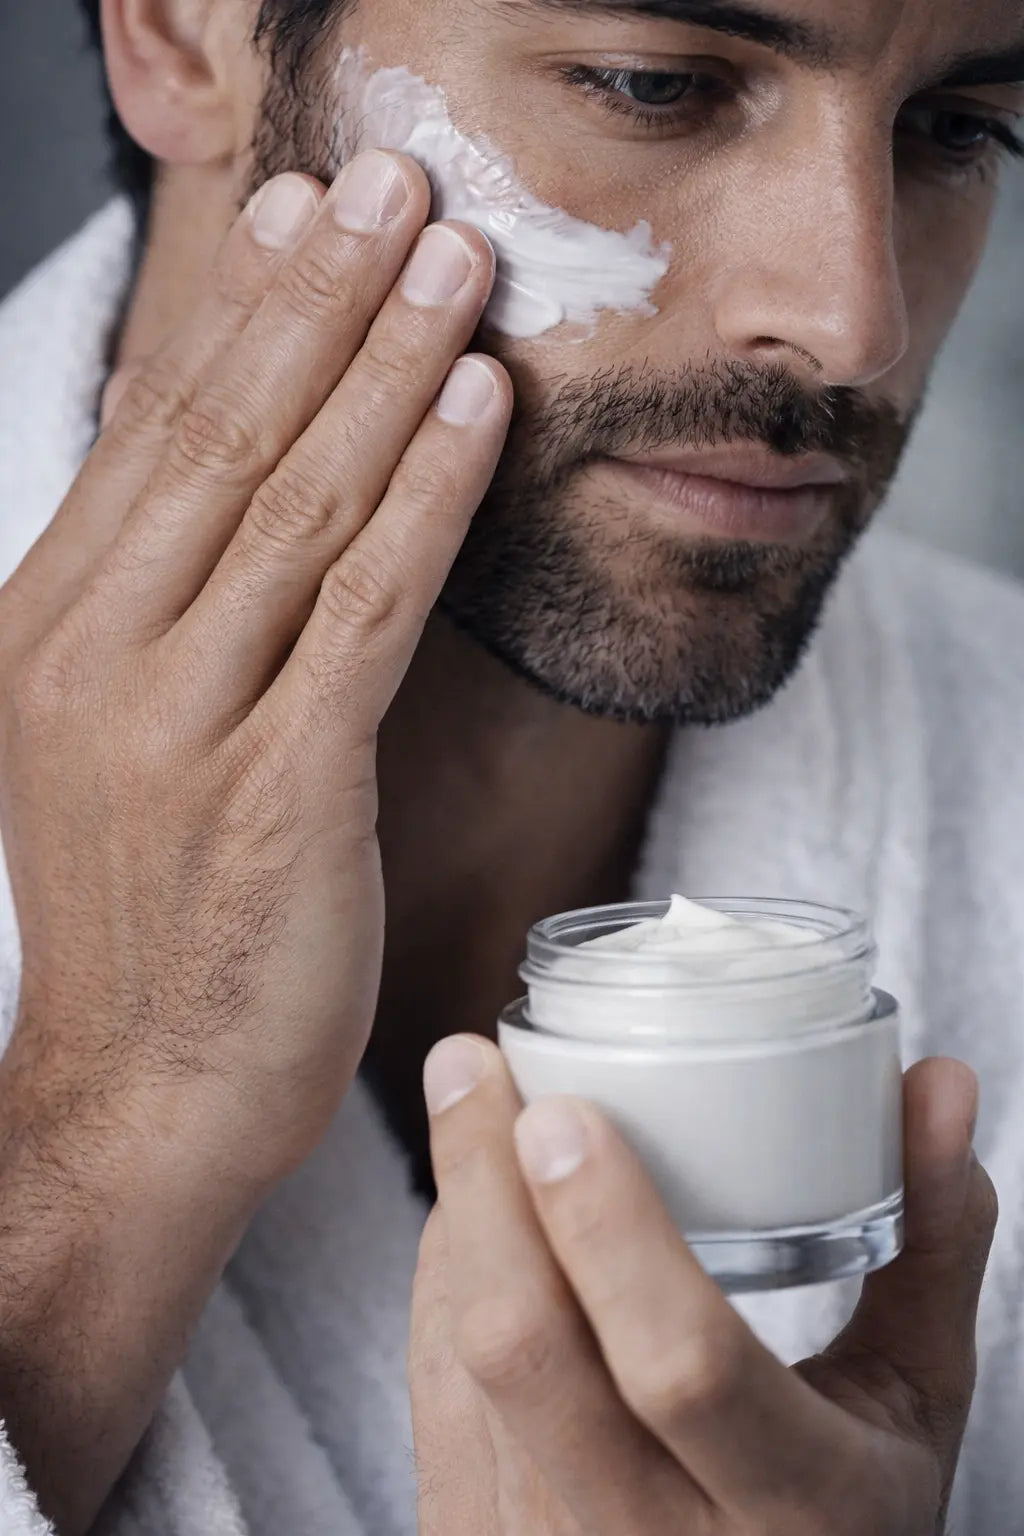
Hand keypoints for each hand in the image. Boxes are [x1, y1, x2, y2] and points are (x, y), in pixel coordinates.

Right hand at [0, 157, 509, 1530]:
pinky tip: (477, 413)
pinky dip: (428, 501)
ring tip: (459, 261)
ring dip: (390, 365)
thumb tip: (246, 493)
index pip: (156, 433)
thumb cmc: (154, 919)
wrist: (144, 1092)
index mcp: (52, 628)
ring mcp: (182, 719)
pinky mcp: (277, 788)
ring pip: (301, 502)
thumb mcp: (122, 739)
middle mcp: (101, 653)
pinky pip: (366, 611)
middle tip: (399, 186)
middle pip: (228, 437)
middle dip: (326, 299)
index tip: (308, 217)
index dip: (243, 312)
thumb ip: (171, 613)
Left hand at [411, 1041, 996, 1534]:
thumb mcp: (913, 1398)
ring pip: (460, 1359)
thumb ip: (933, 1242)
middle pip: (526, 1348)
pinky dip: (441, 1280)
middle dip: (482, 1182)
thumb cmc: (844, 1506)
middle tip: (469, 1062)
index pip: (682, 1363)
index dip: (610, 1229)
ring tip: (471, 1109)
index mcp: (790, 1508)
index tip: (561, 1109)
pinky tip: (469, 1212)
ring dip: (457, 1213)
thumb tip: (943, 1081)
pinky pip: (431, 1392)